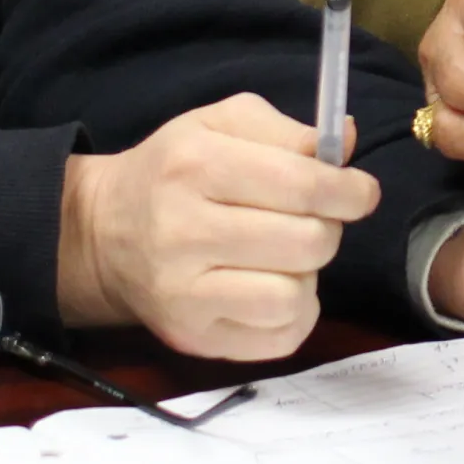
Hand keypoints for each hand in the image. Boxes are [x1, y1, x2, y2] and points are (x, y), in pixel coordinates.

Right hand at [56, 93, 377, 360]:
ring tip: (285, 258)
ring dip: (307, 275)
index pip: (300, 184)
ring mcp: (185, 292)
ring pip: (294, 295)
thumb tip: (347, 141)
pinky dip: (294, 315)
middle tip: (313, 222)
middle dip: (327, 229)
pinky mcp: (192, 336)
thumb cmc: (174, 170)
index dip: (348, 190)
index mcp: (196, 164)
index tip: (360, 192)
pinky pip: (279, 339)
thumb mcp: (220, 125)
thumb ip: (287, 130)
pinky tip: (274, 290)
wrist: (103, 232)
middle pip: (306, 242)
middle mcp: (184, 230)